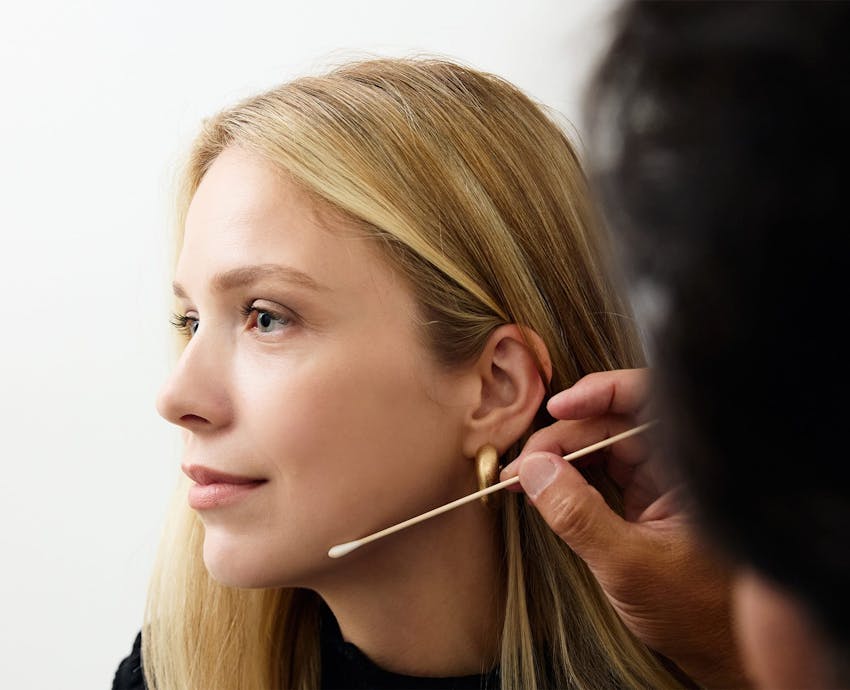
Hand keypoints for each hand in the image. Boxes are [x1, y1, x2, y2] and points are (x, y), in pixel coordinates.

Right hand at [501, 368, 748, 688]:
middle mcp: (675, 463)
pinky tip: (541, 485)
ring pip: (600, 443)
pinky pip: (599, 468)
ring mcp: (658, 479)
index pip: (647, 401)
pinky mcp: (641, 496)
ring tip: (522, 476)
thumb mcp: (629, 565)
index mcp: (689, 466)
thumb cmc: (695, 613)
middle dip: (562, 436)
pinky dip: (566, 474)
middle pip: (612, 421)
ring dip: (558, 454)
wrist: (718, 652)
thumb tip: (534, 468)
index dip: (600, 392)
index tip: (558, 407)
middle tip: (522, 466)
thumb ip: (579, 515)